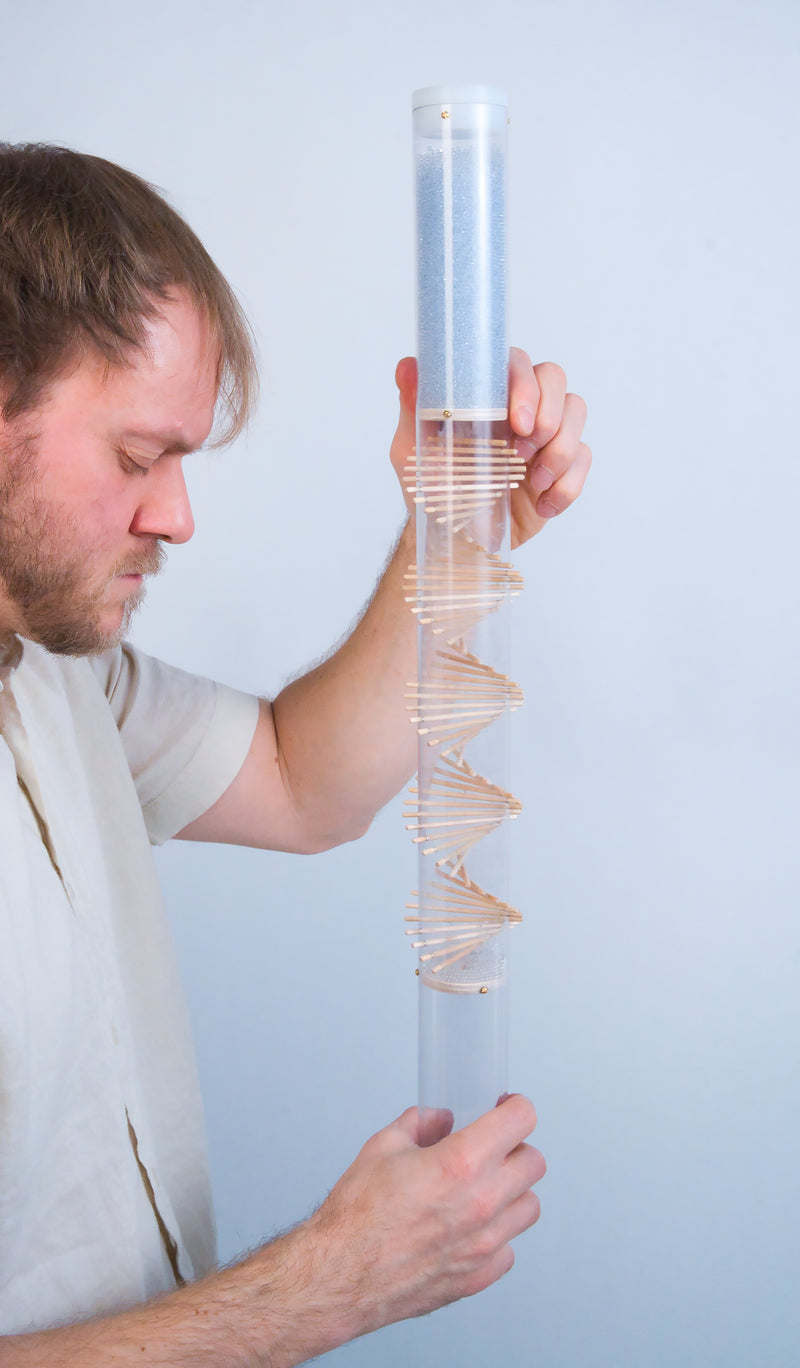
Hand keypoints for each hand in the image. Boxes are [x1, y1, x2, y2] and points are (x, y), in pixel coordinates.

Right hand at [295, 1094, 544, 1343]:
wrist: (339, 1274)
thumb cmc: (356, 1215)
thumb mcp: (382, 1146)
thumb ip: (420, 1125)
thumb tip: (439, 1121)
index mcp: (460, 1162)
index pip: (521, 1120)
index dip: (515, 1108)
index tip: (507, 1109)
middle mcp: (482, 1202)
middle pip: (535, 1162)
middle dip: (515, 1148)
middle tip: (493, 1149)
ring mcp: (485, 1243)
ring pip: (530, 1207)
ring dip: (511, 1193)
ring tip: (482, 1191)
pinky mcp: (479, 1276)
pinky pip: (509, 1249)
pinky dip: (496, 1236)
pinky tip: (469, 1229)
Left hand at [392, 351, 590, 548]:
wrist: (456, 540)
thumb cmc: (434, 491)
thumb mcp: (413, 452)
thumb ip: (414, 408)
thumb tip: (406, 367)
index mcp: (487, 396)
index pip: (516, 364)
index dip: (525, 385)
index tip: (518, 422)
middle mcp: (519, 408)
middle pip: (555, 378)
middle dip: (549, 414)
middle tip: (524, 453)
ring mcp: (544, 435)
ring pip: (576, 411)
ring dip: (561, 449)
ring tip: (535, 481)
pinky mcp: (561, 467)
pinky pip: (584, 458)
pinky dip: (568, 484)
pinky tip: (543, 505)